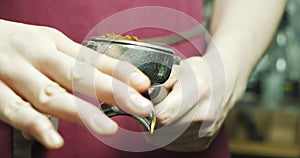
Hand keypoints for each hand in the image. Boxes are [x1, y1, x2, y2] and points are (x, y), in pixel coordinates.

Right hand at [0, 20, 152, 148]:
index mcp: (54, 43)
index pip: (92, 60)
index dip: (120, 73)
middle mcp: (37, 55)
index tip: (143, 85)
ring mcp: (16, 73)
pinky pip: (16, 111)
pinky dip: (36, 126)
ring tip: (107, 127)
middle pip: (78, 75)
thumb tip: (110, 82)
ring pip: (52, 94)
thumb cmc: (18, 45)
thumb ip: (76, 66)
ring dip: (82, 112)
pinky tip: (55, 139)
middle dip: (112, 92)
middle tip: (138, 105)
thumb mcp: (50, 46)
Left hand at [152, 56, 244, 151]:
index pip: (162, 113)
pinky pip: (173, 144)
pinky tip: (174, 120)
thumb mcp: (176, 67)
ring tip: (166, 110)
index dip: (148, 108)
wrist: (224, 82)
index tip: (147, 101)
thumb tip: (137, 96)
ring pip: (164, 139)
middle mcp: (204, 115)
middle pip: (161, 128)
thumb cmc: (198, 72)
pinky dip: (167, 134)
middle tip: (155, 104)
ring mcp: (205, 132)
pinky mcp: (202, 143)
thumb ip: (156, 81)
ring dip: (157, 127)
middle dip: (151, 118)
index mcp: (198, 91)